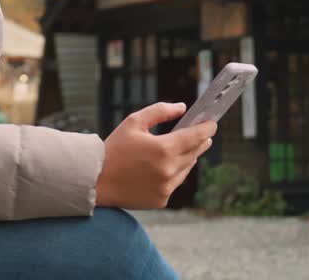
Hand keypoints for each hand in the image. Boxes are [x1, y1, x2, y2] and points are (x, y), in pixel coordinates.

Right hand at [94, 102, 216, 208]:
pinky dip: (174, 173)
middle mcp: (169, 170)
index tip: (212, 123)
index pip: (196, 137)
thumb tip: (182, 108)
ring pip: (186, 168)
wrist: (96, 180)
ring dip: (188, 157)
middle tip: (204, 135)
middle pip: (194, 153)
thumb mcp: (134, 122)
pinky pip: (175, 183)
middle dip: (201, 142)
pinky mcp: (161, 200)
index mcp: (164, 149)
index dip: (207, 128)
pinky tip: (166, 167)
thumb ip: (160, 111)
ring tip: (186, 149)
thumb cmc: (114, 148)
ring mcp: (166, 187)